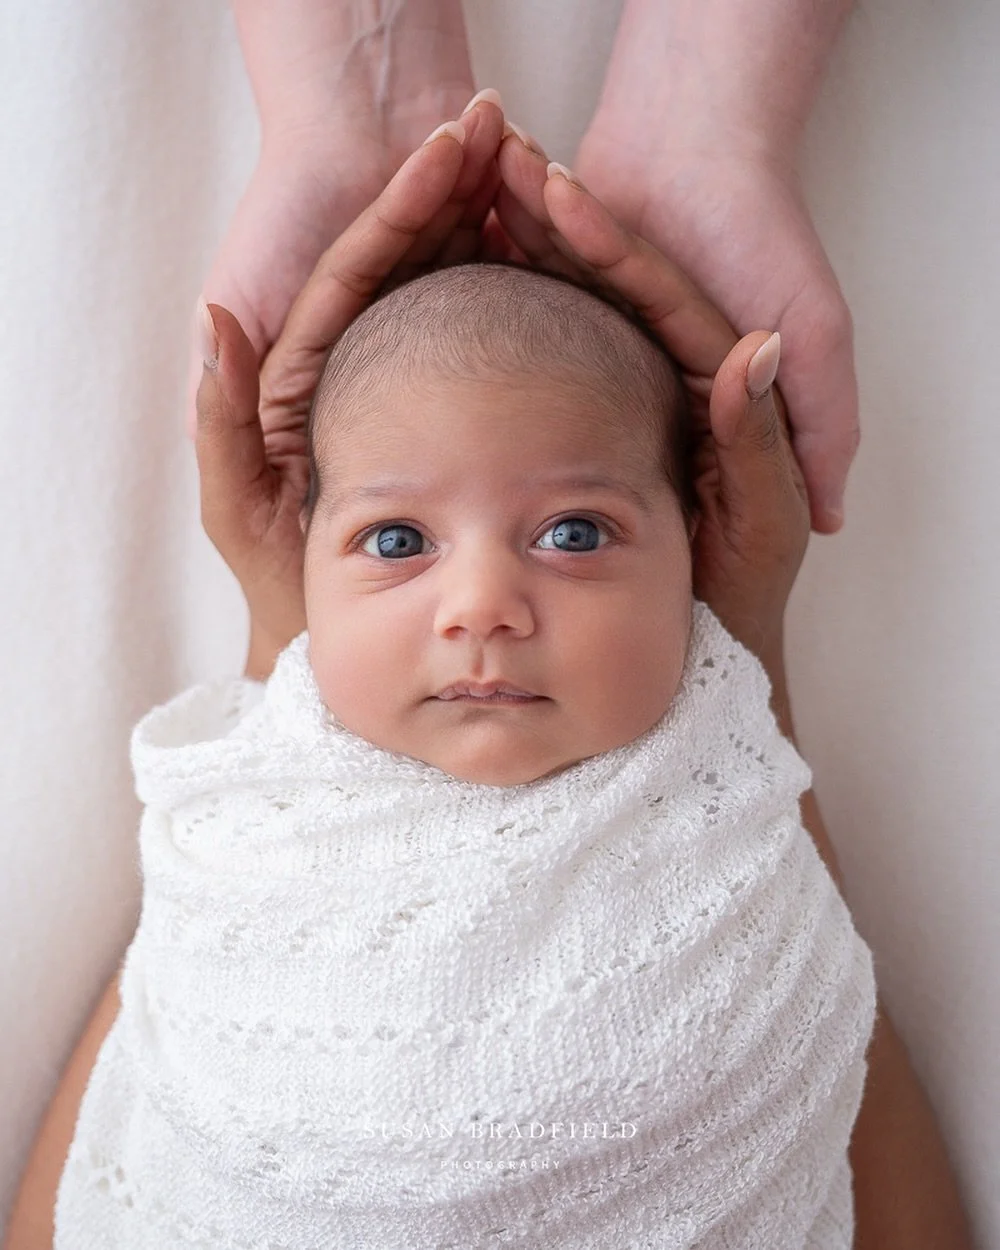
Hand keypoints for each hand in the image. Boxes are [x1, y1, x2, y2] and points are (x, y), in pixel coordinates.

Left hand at [193, 97, 505, 678]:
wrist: (322, 625)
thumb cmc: (275, 574)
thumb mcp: (239, 503)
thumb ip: (221, 418)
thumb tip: (214, 317)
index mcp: (309, 361)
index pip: (357, 266)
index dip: (400, 207)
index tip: (448, 150)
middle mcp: (359, 357)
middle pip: (407, 256)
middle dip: (453, 190)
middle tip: (503, 127)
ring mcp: (406, 379)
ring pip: (448, 282)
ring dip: (488, 219)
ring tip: (534, 161)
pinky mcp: (448, 407)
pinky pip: (481, 338)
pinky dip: (515, 290)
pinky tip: (557, 249)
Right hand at [493, 133, 809, 673]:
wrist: (710, 634)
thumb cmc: (745, 584)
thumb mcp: (763, 515)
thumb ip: (763, 436)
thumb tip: (759, 345)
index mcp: (715, 376)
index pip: (659, 289)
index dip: (609, 240)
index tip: (557, 188)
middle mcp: (670, 365)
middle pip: (610, 275)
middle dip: (554, 216)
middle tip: (495, 153)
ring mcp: (630, 383)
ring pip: (575, 295)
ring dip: (528, 237)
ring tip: (471, 181)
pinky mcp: (597, 405)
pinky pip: (554, 337)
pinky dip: (513, 295)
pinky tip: (462, 263)